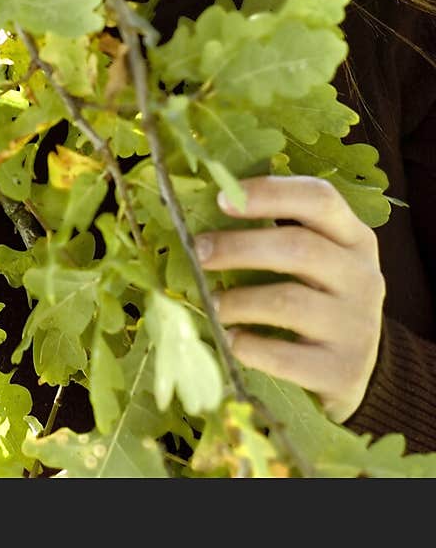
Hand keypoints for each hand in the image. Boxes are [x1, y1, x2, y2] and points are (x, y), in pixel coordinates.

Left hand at [194, 174, 385, 422]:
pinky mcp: (343, 371)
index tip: (221, 199)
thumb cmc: (318, 298)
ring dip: (238, 300)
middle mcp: (364, 277)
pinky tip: (232, 340)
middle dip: (239, 247)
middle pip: (300, 248)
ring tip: (211, 304)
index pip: (320, 199)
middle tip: (199, 251)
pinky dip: (250, 346)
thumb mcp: (316, 259)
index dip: (269, 193)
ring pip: (288, 301)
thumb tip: (204, 211)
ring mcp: (357, 326)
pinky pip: (285, 356)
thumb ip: (278, 232)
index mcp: (355, 238)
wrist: (354, 369)